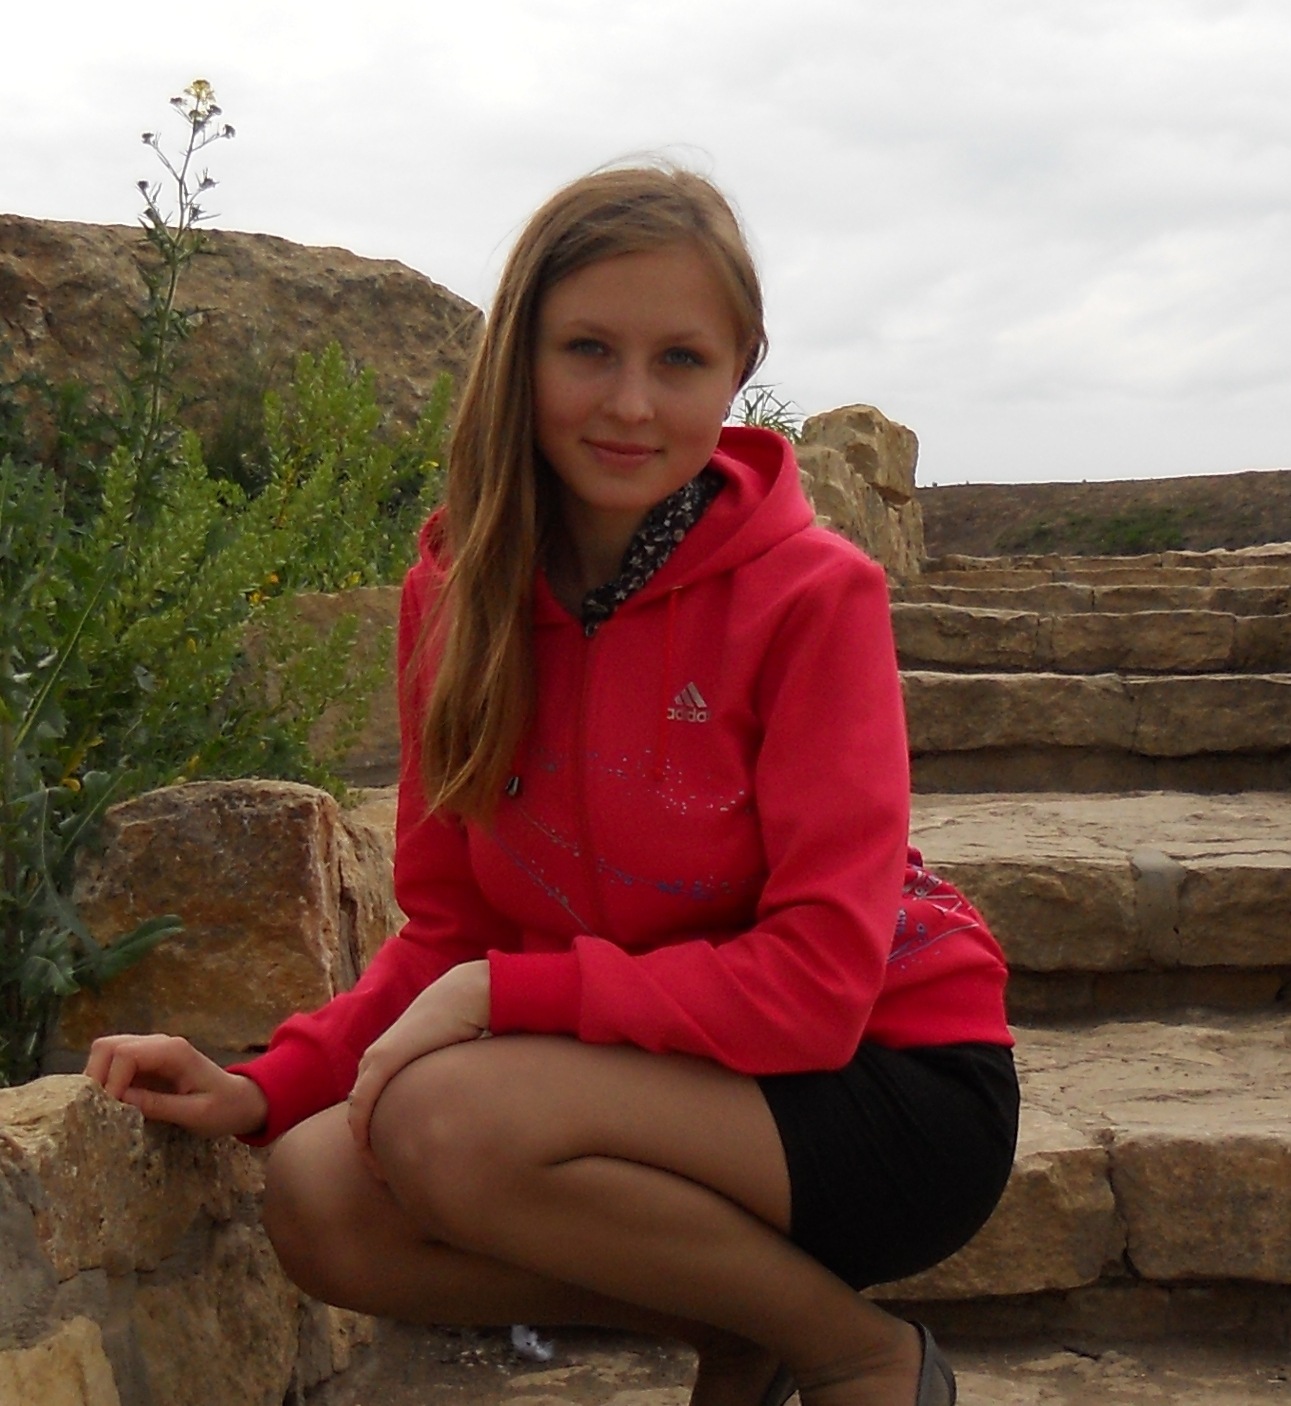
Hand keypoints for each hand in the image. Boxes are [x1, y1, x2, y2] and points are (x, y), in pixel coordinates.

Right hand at [84, 1033, 268, 1138]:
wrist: (241, 1101)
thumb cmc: (224, 1108)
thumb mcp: (195, 1114)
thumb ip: (158, 1105)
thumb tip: (119, 1100)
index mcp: (174, 1051)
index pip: (125, 1054)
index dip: (111, 1082)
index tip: (113, 1111)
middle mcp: (159, 1043)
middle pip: (107, 1046)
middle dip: (96, 1076)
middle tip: (98, 1109)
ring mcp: (150, 1051)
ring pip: (105, 1051)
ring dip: (97, 1078)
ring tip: (103, 1108)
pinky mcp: (144, 1063)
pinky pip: (113, 1064)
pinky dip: (105, 1081)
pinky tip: (111, 1104)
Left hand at [347, 960, 489, 1169]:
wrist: (466, 995)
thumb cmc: (464, 1023)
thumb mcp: (448, 1059)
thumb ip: (442, 1078)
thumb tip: (457, 1104)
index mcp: (389, 1059)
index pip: (371, 1104)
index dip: (375, 1135)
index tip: (391, 1163)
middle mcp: (376, 1059)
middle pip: (361, 1112)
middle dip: (367, 1146)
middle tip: (382, 1177)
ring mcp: (375, 1060)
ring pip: (358, 1112)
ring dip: (364, 1144)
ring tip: (379, 1174)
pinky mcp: (382, 1061)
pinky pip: (363, 1105)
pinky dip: (362, 1133)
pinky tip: (372, 1157)